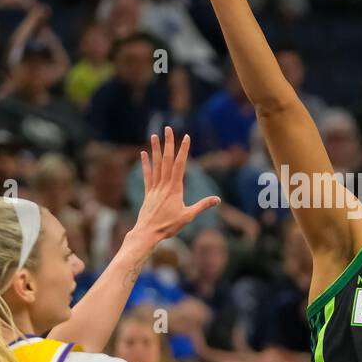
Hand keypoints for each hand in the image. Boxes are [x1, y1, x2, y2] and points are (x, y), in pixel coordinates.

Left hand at [134, 127, 220, 242]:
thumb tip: (218, 199)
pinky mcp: (148, 193)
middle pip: (166, 160)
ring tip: (155, 135)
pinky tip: (143, 153)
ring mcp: (155, 188)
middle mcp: (164, 185)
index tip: (186, 137)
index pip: (180, 165)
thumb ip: (203, 206)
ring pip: (156, 165)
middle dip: (168, 143)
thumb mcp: (189, 216)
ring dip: (155, 149)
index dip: (183, 150)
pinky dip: (145, 164)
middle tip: (168, 129)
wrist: (148, 232)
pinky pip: (147, 175)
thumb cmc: (169, 226)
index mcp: (175, 189)